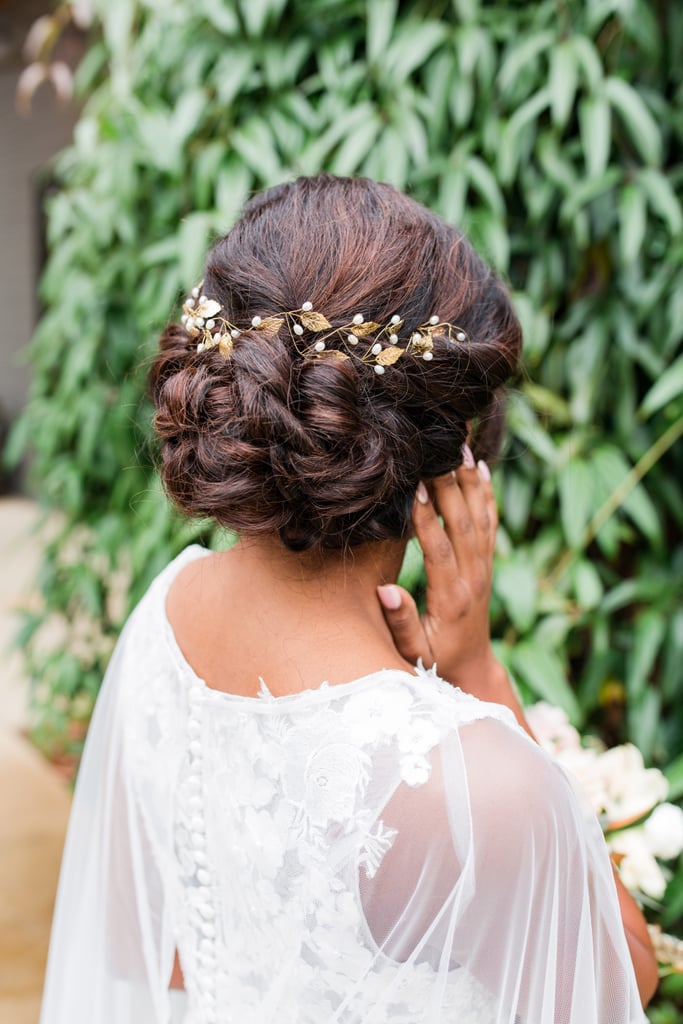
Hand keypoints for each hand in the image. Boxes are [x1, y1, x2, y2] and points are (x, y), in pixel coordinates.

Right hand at [378, 447, 498, 689]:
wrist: (473, 670)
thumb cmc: (435, 663)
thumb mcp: (413, 654)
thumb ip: (401, 622)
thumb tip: (386, 590)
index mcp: (451, 598)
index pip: (440, 551)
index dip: (428, 520)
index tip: (418, 489)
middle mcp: (473, 579)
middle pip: (464, 525)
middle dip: (451, 485)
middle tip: (440, 450)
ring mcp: (485, 569)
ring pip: (480, 518)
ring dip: (471, 481)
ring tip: (462, 446)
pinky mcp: (488, 564)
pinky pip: (491, 524)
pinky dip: (487, 494)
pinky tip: (481, 468)